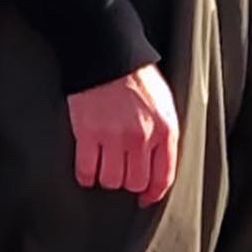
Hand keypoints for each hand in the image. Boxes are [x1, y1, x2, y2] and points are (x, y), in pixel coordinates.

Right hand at [67, 64, 179, 208]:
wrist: (109, 54)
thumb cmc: (137, 76)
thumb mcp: (165, 104)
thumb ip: (164, 134)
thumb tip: (159, 162)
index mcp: (164, 130)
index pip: (163, 177)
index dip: (153, 193)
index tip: (145, 198)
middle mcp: (141, 137)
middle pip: (135, 182)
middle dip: (128, 182)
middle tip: (122, 174)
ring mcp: (113, 137)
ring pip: (111, 181)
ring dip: (107, 178)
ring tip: (105, 167)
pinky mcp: (88, 134)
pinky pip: (86, 170)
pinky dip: (86, 175)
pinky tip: (87, 170)